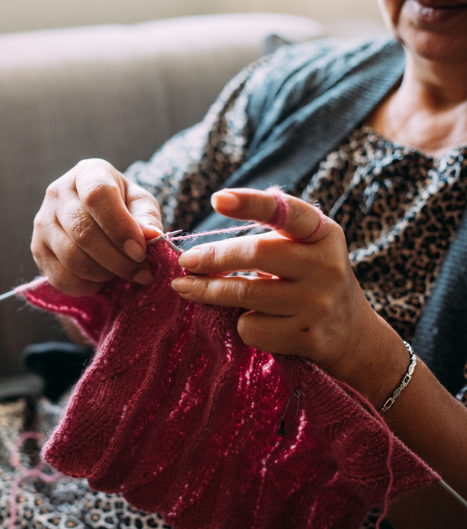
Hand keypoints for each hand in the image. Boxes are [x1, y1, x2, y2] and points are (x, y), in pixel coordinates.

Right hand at [31, 159, 162, 295]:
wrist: (97, 213)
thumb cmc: (123, 205)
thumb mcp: (141, 203)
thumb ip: (147, 217)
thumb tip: (151, 236)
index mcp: (88, 173)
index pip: (98, 196)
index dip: (120, 228)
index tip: (140, 252)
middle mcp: (58, 193)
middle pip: (84, 232)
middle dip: (118, 260)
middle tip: (141, 272)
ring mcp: (43, 222)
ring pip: (72, 258)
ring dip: (104, 274)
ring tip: (122, 273)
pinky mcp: (37, 249)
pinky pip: (59, 277)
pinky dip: (86, 286)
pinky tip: (101, 280)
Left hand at [171, 188, 394, 383]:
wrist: (351, 333)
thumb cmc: (312, 280)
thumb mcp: (306, 249)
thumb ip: (270, 239)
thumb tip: (201, 254)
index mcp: (324, 234)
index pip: (286, 211)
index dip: (251, 203)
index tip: (217, 199)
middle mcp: (326, 266)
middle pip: (256, 253)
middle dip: (213, 257)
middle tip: (186, 261)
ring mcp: (319, 303)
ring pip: (246, 293)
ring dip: (207, 291)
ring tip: (185, 287)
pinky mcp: (307, 337)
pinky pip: (253, 328)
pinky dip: (242, 324)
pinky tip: (254, 320)